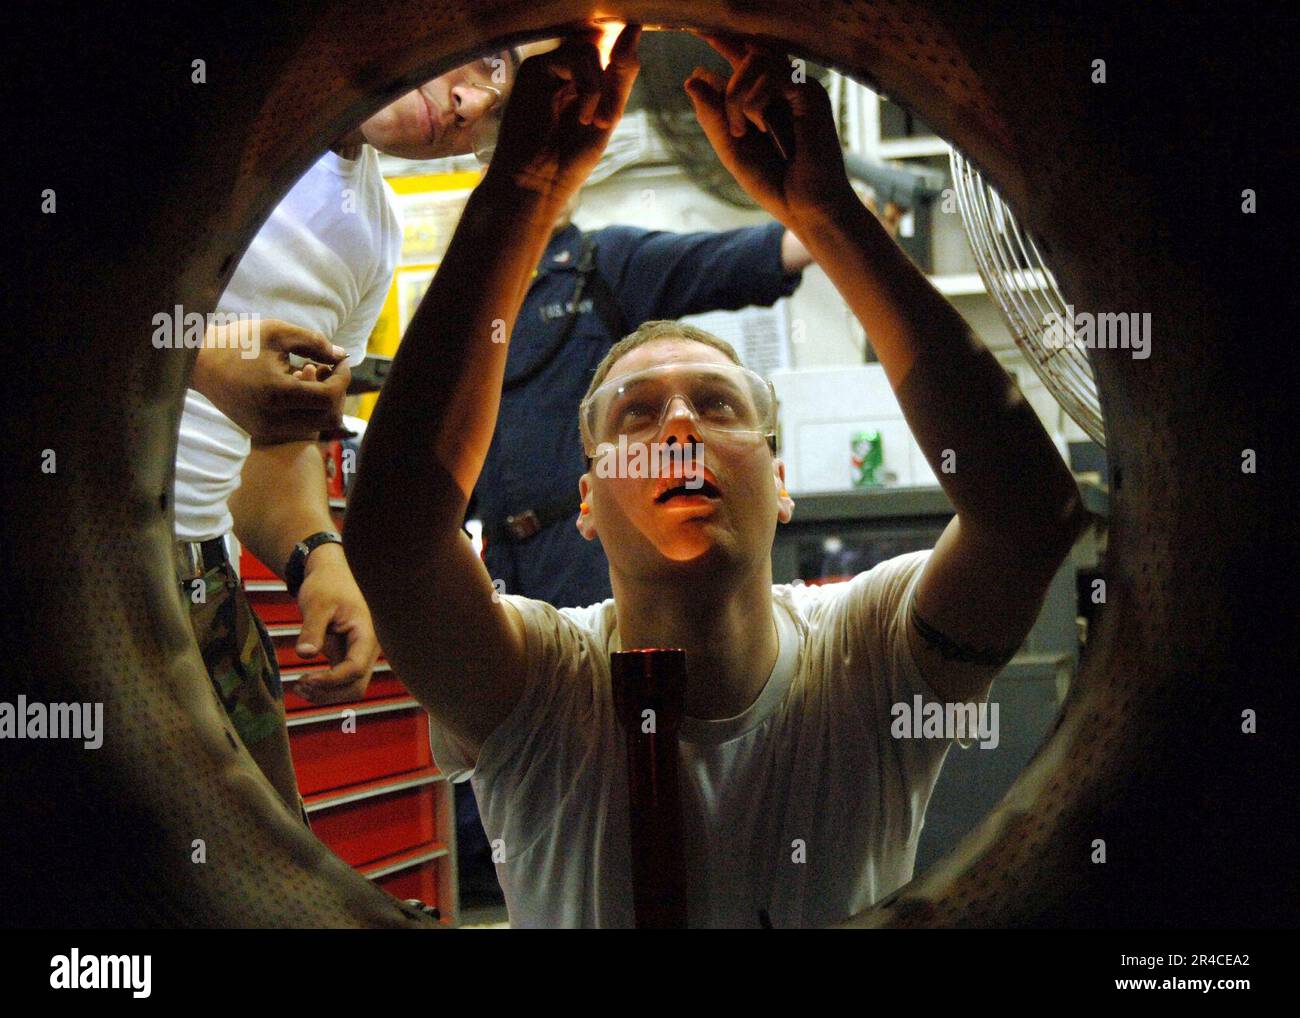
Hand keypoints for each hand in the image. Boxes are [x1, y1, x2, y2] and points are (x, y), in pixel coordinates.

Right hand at [191, 319, 350, 444]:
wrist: (200, 363)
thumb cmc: (239, 341)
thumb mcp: (278, 332)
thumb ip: (314, 342)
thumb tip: (342, 356)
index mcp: (277, 392)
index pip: (329, 396)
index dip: (343, 378)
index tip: (340, 361)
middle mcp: (273, 418)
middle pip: (329, 418)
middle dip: (336, 392)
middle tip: (329, 370)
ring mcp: (266, 429)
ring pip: (317, 426)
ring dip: (323, 403)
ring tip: (312, 376)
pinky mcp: (261, 432)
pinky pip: (299, 427)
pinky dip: (307, 409)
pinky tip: (298, 386)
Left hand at [293, 544, 378, 704]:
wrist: (332, 575)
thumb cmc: (327, 585)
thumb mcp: (317, 604)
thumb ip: (312, 629)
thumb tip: (305, 654)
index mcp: (366, 635)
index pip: (355, 669)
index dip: (331, 679)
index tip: (306, 678)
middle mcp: (367, 650)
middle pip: (357, 687)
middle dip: (329, 693)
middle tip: (300, 684)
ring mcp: (359, 655)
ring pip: (350, 689)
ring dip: (326, 695)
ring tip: (300, 686)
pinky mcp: (348, 657)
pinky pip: (342, 682)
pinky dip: (325, 688)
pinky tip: (304, 682)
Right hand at [481, 23, 641, 207]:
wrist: (537, 184)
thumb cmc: (568, 160)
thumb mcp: (607, 115)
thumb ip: (620, 75)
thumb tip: (634, 28)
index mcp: (577, 83)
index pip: (605, 52)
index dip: (620, 56)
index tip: (624, 77)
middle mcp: (560, 71)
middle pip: (599, 46)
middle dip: (611, 83)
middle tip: (606, 120)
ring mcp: (546, 69)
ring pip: (590, 49)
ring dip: (601, 88)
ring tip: (594, 122)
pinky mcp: (534, 69)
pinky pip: (576, 58)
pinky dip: (589, 88)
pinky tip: (582, 117)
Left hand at [684, 32, 854, 225]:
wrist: (806, 209)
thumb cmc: (774, 184)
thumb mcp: (732, 148)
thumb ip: (714, 115)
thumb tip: (692, 77)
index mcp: (770, 99)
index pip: (745, 58)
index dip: (725, 41)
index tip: (700, 28)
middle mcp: (786, 88)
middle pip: (747, 54)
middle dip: (728, 88)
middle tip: (735, 128)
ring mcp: (800, 88)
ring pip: (755, 59)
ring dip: (736, 96)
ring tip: (743, 131)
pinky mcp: (811, 93)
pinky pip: (771, 73)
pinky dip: (753, 100)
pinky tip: (759, 127)